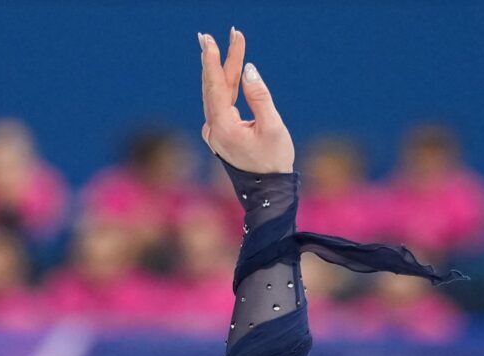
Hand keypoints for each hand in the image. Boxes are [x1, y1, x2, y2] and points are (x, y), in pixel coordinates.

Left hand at [197, 29, 293, 173]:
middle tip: (210, 35)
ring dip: (222, 69)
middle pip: (214, 87)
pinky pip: (221, 103)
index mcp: (223, 127)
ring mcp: (214, 133)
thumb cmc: (274, 161)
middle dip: (216, 59)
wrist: (268, 193)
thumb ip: (260, 96)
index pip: (215, 86)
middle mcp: (213, 130)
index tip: (210, 39)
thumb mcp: (273, 126)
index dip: (213, 60)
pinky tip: (229, 70)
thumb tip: (248, 69)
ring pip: (218, 94)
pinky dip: (226, 85)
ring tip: (224, 44)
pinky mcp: (220, 134)